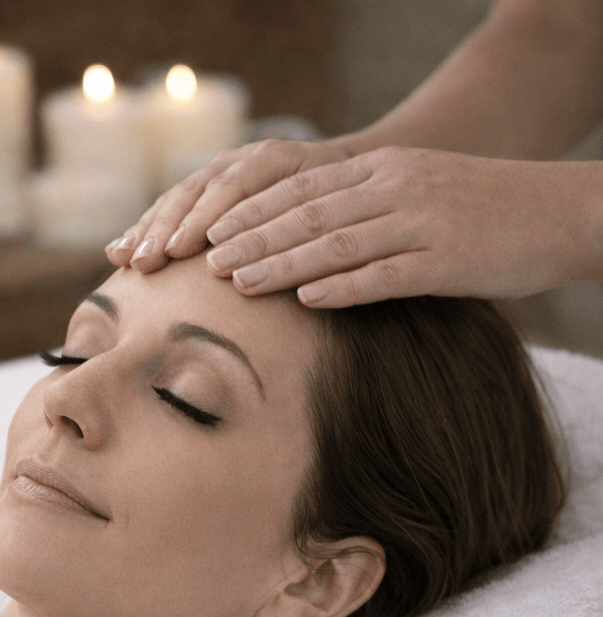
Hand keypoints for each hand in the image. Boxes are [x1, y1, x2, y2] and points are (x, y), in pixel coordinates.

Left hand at [111, 143, 597, 306]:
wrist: (559, 212)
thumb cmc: (477, 211)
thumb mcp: (411, 192)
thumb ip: (357, 210)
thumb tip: (300, 247)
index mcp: (380, 170)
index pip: (298, 189)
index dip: (247, 211)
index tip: (203, 233)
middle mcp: (393, 188)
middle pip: (305, 214)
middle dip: (248, 238)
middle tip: (201, 262)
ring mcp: (420, 223)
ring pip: (335, 243)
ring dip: (280, 264)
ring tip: (235, 283)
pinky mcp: (447, 260)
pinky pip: (387, 275)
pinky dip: (344, 288)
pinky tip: (308, 302)